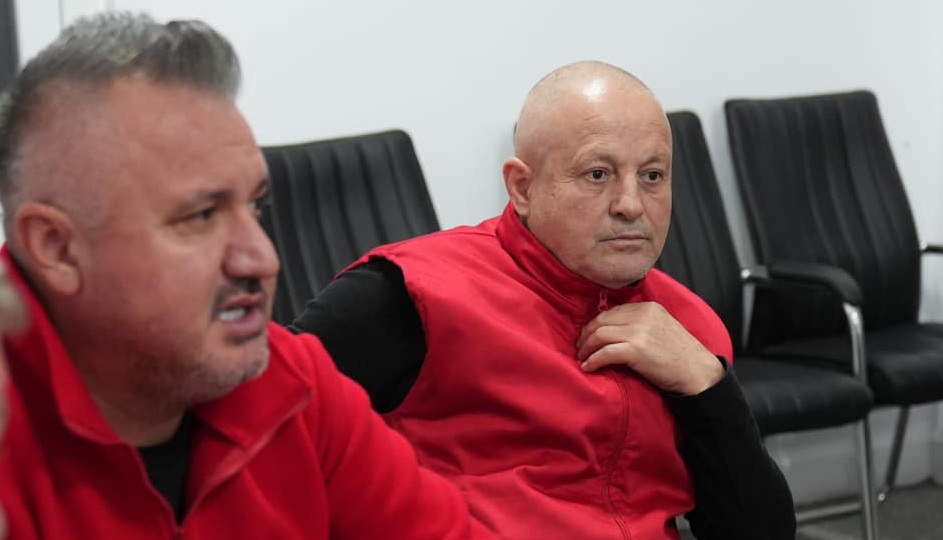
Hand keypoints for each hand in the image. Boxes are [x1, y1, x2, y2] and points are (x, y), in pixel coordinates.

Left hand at [576, 302, 722, 394]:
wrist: (698, 372)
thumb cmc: (681, 355)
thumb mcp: (662, 327)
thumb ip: (641, 323)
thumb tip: (613, 329)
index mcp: (648, 307)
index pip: (612, 311)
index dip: (596, 324)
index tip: (588, 335)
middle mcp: (642, 316)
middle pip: (602, 321)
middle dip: (587, 335)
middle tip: (580, 347)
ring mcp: (639, 332)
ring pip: (600, 335)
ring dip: (586, 348)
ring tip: (582, 358)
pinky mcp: (636, 350)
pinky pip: (605, 353)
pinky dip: (593, 360)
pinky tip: (588, 368)